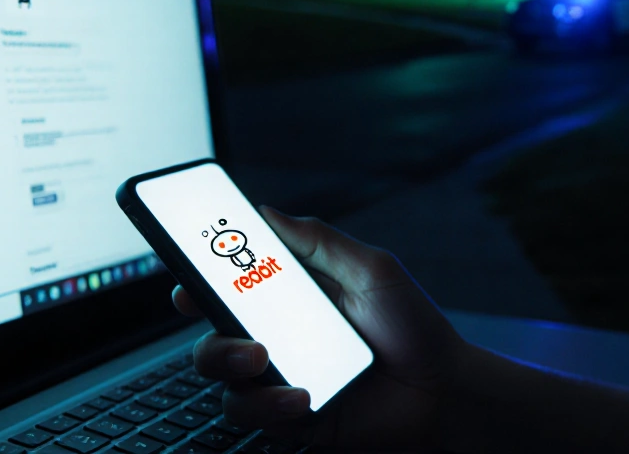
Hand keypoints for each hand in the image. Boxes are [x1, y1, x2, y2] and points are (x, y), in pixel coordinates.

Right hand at [172, 206, 468, 449]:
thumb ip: (320, 241)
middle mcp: (278, 337)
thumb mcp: (372, 270)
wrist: (444, 390)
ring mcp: (281, 377)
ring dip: (229, 362)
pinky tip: (301, 396)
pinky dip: (267, 404)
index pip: (230, 285)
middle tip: (217, 316)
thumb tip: (266, 212)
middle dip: (204, 322)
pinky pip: (251, 412)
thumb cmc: (413, 327)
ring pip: (220, 373)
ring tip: (263, 359)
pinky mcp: (290, 417)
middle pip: (211, 330)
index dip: (197, 276)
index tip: (184, 271)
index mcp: (291, 297)